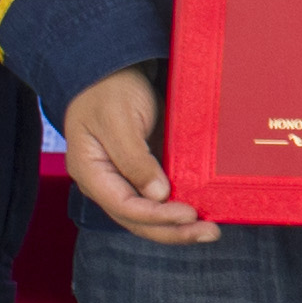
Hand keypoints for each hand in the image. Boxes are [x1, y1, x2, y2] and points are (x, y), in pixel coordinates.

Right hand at [65, 65, 215, 242]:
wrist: (113, 70)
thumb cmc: (109, 89)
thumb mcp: (119, 120)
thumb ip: (135, 159)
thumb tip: (158, 195)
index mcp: (91, 172)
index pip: (123, 206)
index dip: (157, 216)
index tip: (188, 214)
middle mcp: (106, 183)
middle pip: (137, 220)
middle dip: (173, 231)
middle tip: (209, 232)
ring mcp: (124, 181)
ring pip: (149, 216)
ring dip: (179, 227)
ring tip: (210, 231)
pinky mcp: (142, 174)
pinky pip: (159, 200)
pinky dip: (178, 209)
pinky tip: (202, 213)